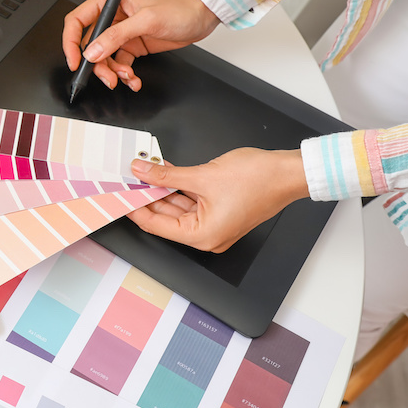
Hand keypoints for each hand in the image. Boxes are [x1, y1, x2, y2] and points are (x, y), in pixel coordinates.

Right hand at [62, 0, 218, 91]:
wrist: (201, 18)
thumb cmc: (179, 9)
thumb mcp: (146, 20)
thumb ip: (117, 36)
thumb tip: (93, 51)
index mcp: (111, 1)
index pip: (78, 20)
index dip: (71, 42)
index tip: (75, 61)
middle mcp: (112, 16)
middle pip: (90, 45)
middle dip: (97, 64)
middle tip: (108, 77)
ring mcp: (121, 32)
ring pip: (103, 57)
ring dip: (112, 72)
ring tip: (126, 78)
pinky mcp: (131, 45)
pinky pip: (119, 63)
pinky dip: (124, 74)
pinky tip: (133, 78)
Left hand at [126, 149, 309, 251]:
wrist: (288, 171)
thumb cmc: (258, 179)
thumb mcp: (202, 176)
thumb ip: (166, 175)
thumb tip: (142, 171)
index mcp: (202, 235)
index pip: (155, 225)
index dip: (134, 208)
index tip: (119, 194)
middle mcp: (208, 236)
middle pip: (166, 217)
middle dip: (147, 196)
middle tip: (129, 178)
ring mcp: (215, 225)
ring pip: (178, 208)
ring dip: (162, 190)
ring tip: (144, 172)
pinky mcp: (220, 212)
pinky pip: (192, 202)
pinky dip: (178, 189)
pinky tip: (164, 173)